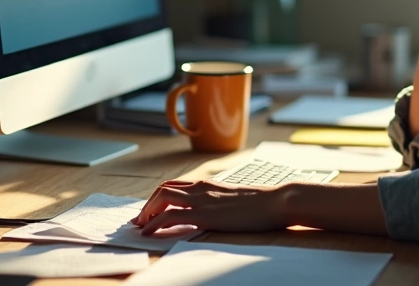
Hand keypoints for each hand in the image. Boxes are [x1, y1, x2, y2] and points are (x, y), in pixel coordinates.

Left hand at [131, 180, 289, 235]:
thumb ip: (222, 201)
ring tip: (141, 226)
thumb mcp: (237, 199)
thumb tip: (217, 211)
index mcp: (209, 184)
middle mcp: (201, 188)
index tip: (152, 210)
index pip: (175, 185)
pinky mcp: (204, 214)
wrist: (277, 201)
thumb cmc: (264, 203)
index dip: (159, 197)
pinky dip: (154, 223)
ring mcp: (202, 199)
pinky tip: (149, 233)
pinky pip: (169, 216)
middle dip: (148, 204)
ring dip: (147, 212)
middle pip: (163, 189)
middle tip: (141, 219)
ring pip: (161, 198)